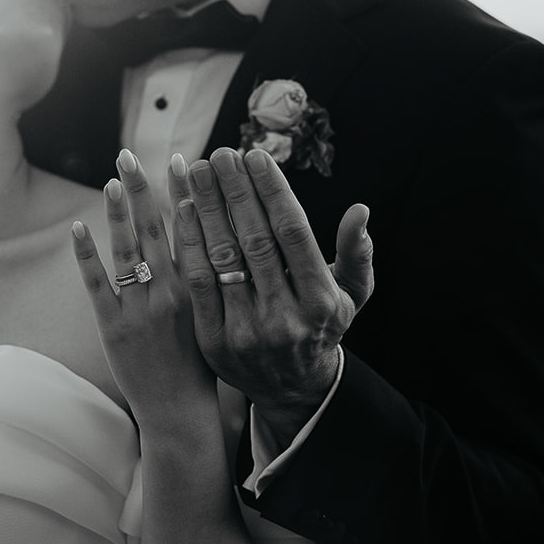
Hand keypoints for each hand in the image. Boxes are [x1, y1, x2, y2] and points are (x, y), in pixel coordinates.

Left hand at [71, 149, 213, 421]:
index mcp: (201, 290)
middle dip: (143, 189)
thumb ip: (212, 280)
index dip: (185, 193)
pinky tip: (77, 227)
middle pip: (156, 230)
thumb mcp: (216, 318)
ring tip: (111, 180)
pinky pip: (97, 283)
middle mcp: (172, 294)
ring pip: (127, 251)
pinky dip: (86, 254)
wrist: (181, 412)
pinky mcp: (113, 327)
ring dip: (117, 213)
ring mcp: (140, 310)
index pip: (193, 229)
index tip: (184, 159)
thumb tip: (213, 240)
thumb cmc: (203, 365)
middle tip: (131, 155)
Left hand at [170, 146, 373, 446]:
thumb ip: (357, 254)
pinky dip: (189, 243)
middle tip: (219, 155)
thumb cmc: (322, 326)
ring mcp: (246, 332)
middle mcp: (284, 318)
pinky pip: (197, 283)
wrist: (291, 388)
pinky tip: (184, 210)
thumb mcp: (352, 295)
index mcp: (320, 302)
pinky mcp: (213, 341)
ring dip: (207, 208)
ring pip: (222, 258)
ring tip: (196, 171)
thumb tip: (360, 212)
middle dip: (235, 192)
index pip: (292, 234)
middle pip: (254, 240)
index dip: (272, 192)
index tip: (255, 157)